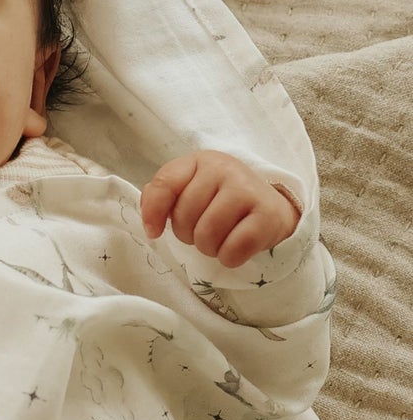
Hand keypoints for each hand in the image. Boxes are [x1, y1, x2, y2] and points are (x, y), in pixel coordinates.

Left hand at [139, 151, 300, 269]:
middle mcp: (225, 169)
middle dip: (189, 234)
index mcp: (199, 161)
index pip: (164, 185)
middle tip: (205, 229)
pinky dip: (229, 257)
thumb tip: (150, 224)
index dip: (153, 214)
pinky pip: (232, 249)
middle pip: (184, 218)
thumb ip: (161, 197)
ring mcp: (249, 189)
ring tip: (221, 237)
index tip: (153, 232)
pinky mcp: (269, 214)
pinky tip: (237, 246)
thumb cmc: (220, 201)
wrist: (270, 207)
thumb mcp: (188, 190)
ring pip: (207, 236)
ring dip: (209, 248)